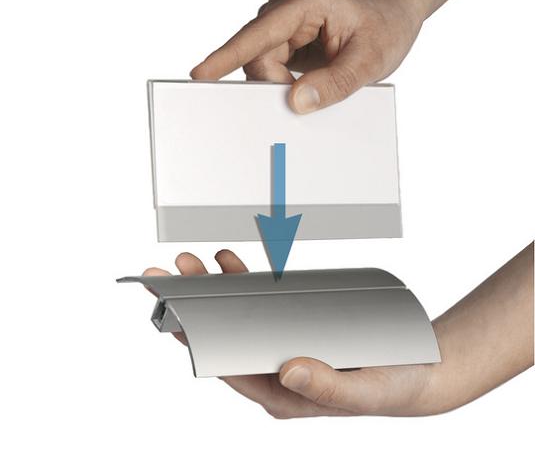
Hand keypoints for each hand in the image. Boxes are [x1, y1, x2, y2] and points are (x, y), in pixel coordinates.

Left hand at [144, 250, 442, 417]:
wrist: (419, 371)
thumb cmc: (390, 386)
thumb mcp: (363, 392)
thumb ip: (326, 388)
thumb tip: (287, 370)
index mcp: (281, 394)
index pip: (227, 365)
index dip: (195, 338)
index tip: (171, 311)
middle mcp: (275, 370)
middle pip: (224, 335)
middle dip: (194, 304)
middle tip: (169, 274)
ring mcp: (284, 344)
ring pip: (238, 315)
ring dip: (214, 288)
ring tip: (193, 261)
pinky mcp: (297, 325)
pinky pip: (262, 303)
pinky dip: (244, 282)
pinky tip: (229, 262)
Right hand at [190, 0, 421, 113]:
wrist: (391, 18)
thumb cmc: (385, 30)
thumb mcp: (369, 61)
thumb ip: (335, 83)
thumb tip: (295, 102)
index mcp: (306, 4)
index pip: (258, 34)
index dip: (226, 55)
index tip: (200, 74)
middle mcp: (287, 10)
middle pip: (256, 56)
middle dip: (274, 84)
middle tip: (308, 96)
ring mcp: (283, 24)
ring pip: (260, 65)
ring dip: (280, 84)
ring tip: (316, 83)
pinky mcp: (284, 39)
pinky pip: (269, 67)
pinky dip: (281, 83)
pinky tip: (304, 83)